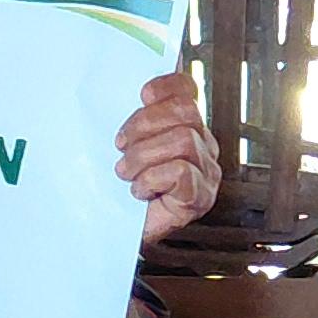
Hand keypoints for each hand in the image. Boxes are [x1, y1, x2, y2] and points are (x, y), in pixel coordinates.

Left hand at [117, 69, 218, 245]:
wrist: (111, 232)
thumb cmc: (116, 186)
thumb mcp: (119, 144)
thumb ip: (129, 115)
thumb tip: (130, 85)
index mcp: (184, 125)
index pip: (187, 89)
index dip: (166, 86)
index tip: (141, 96)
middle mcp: (201, 145)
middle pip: (185, 112)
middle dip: (145, 125)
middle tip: (121, 146)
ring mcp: (205, 172)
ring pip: (182, 140)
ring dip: (143, 157)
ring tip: (126, 173)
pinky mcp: (199, 198)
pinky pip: (181, 172)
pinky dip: (152, 180)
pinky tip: (140, 190)